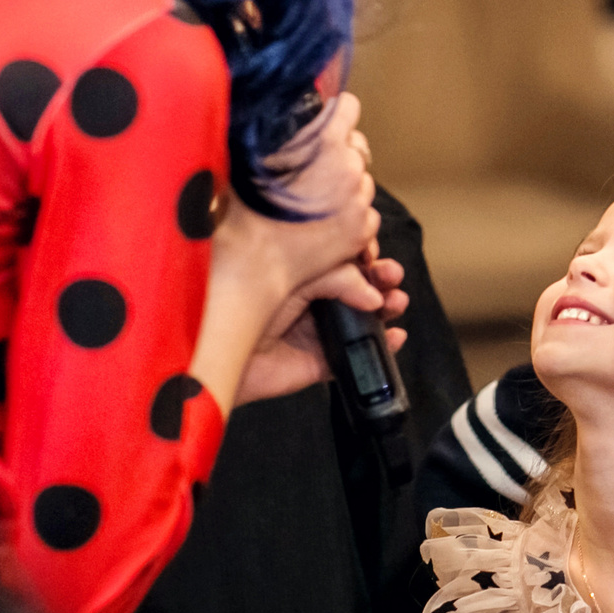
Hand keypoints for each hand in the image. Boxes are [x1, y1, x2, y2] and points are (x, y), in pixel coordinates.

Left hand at [237, 252, 407, 403]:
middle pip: (359, 285)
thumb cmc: (239, 303)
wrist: (217, 351)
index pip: (340, 256)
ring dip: (387, 307)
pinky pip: (358, 355)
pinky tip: (394, 336)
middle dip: (381, 278)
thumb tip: (372, 294)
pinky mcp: (321, 361)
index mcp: (300, 270)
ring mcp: (317, 329)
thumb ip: (336, 279)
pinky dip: (383, 346)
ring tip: (396, 303)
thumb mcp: (294, 277)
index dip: (362, 252)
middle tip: (391, 276)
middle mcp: (310, 298)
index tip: (374, 251)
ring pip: (364, 318)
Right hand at [253, 91, 380, 286]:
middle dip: (338, 151)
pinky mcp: (362, 230)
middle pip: (357, 145)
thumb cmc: (246, 210)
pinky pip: (367, 211)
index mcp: (325, 142)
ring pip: (362, 179)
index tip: (326, 120)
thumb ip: (282, 136)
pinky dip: (351, 213)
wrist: (252, 262)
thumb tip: (286, 120)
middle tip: (311, 167)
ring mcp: (359, 201)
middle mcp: (349, 168)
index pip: (348, 107)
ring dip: (345, 184)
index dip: (335, 112)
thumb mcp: (256, 157)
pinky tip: (324, 220)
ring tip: (314, 199)